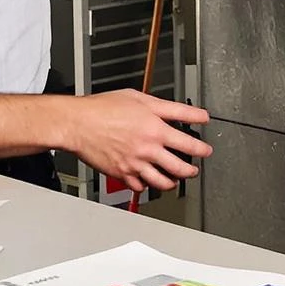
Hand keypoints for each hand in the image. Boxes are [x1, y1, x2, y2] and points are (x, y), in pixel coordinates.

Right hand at [63, 91, 212, 190]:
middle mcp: (148, 149)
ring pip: (162, 182)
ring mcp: (135, 164)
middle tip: (194, 168)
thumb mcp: (141, 98)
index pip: (188, 142)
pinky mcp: (122, 173)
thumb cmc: (104, 108)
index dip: (202, 147)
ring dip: (173, 182)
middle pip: (180, 168)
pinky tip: (148, 180)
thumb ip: (169, 108)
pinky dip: (146, 185)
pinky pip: (140, 186)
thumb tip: (191, 112)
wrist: (78, 123)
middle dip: (192, 170)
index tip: (206, 149)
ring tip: (175, 179)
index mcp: (155, 129)